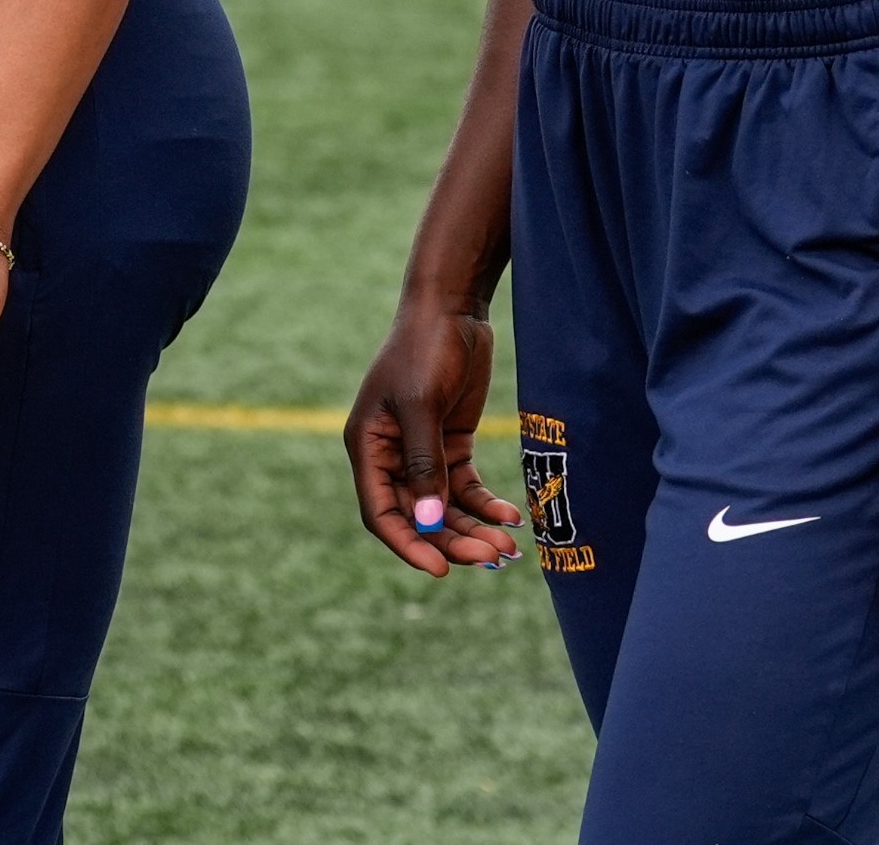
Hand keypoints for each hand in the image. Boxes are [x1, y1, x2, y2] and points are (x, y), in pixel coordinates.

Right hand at [345, 290, 520, 572]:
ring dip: (474, 529)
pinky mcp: (451, 443)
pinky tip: (511, 517)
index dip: (409, 544)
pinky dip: (486, 505)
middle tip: (493, 557)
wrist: (452, 307)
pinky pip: (466, 488)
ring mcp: (422, 451)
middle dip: (453, 540)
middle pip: (419, 516)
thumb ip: (424, 464)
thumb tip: (429, 520)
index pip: (382, 513)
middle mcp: (391, 456)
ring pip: (445, 508)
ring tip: (509, 547)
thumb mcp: (422, 406)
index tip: (442, 570)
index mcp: (368, 447)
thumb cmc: (424, 350)